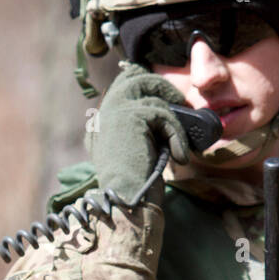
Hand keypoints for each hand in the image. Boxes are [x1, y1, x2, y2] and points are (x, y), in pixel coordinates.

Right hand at [87, 62, 191, 205]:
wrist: (126, 199)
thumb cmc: (135, 185)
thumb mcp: (137, 153)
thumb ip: (142, 133)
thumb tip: (166, 118)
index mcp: (99, 127)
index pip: (117, 90)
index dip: (138, 82)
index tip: (162, 90)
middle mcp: (101, 117)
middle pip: (131, 81)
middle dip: (157, 85)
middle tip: (178, 99)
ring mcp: (113, 112)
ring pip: (150, 96)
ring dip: (171, 119)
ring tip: (179, 143)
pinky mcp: (130, 115)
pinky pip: (162, 114)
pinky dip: (176, 134)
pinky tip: (179, 155)